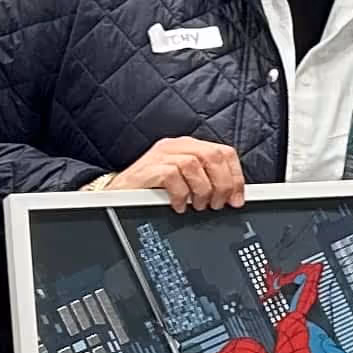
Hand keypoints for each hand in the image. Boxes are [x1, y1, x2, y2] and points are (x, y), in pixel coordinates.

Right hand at [107, 136, 247, 211]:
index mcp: (189, 147)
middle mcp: (176, 146)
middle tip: (217, 204)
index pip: (223, 152)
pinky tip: (179, 205)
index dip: (236, 176)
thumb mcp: (184, 183)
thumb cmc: (151, 192)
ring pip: (195, 164)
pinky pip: (173, 175)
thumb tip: (232, 197)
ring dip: (203, 190)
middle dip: (222, 184)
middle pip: (213, 155)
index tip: (238, 199)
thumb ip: (206, 182)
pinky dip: (181, 193)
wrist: (115, 196)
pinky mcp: (149, 167)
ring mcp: (161, 155)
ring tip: (198, 205)